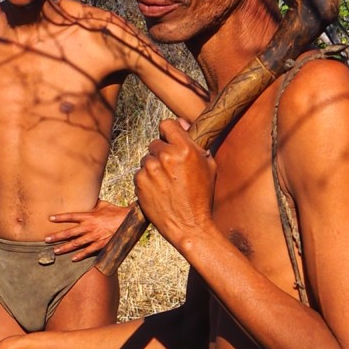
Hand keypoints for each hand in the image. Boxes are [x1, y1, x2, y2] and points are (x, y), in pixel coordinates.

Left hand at [45, 200, 127, 259]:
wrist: (128, 221)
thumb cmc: (116, 211)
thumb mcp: (103, 205)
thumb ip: (94, 204)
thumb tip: (89, 198)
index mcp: (89, 216)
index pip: (71, 216)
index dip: (60, 217)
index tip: (50, 218)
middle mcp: (89, 227)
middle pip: (69, 232)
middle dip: (57, 236)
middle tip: (46, 239)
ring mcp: (94, 237)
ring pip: (76, 243)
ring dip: (65, 247)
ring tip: (55, 251)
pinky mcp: (100, 244)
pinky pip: (88, 251)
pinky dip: (80, 255)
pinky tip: (73, 258)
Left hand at [134, 119, 215, 248]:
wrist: (189, 225)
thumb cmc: (202, 197)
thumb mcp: (209, 166)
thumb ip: (196, 143)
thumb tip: (182, 123)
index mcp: (184, 149)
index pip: (167, 124)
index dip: (168, 132)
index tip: (170, 140)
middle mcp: (165, 156)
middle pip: (155, 143)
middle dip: (162, 152)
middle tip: (172, 169)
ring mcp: (150, 169)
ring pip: (147, 159)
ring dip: (154, 167)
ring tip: (166, 183)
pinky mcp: (139, 182)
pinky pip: (140, 173)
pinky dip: (146, 180)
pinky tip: (159, 191)